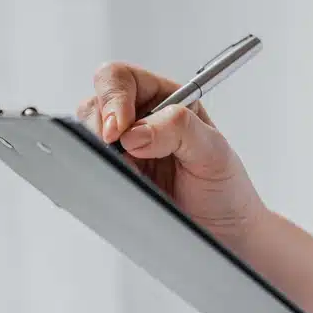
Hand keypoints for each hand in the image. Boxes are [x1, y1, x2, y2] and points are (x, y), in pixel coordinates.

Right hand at [80, 62, 266, 247]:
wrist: (224, 234)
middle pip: (95, 102)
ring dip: (98, 150)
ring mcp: (125, 149)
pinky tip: (119, 182)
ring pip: (86, 133)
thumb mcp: (214, 152)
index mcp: (167, 99)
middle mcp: (142, 120)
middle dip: (100, 124)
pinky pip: (89, 165)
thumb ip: (179, 129)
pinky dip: (93, 171)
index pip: (123, 78)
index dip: (114, 98)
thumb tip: (135, 132)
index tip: (119, 129)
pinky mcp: (116, 175)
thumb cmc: (226, 189)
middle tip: (117, 152)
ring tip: (130, 171)